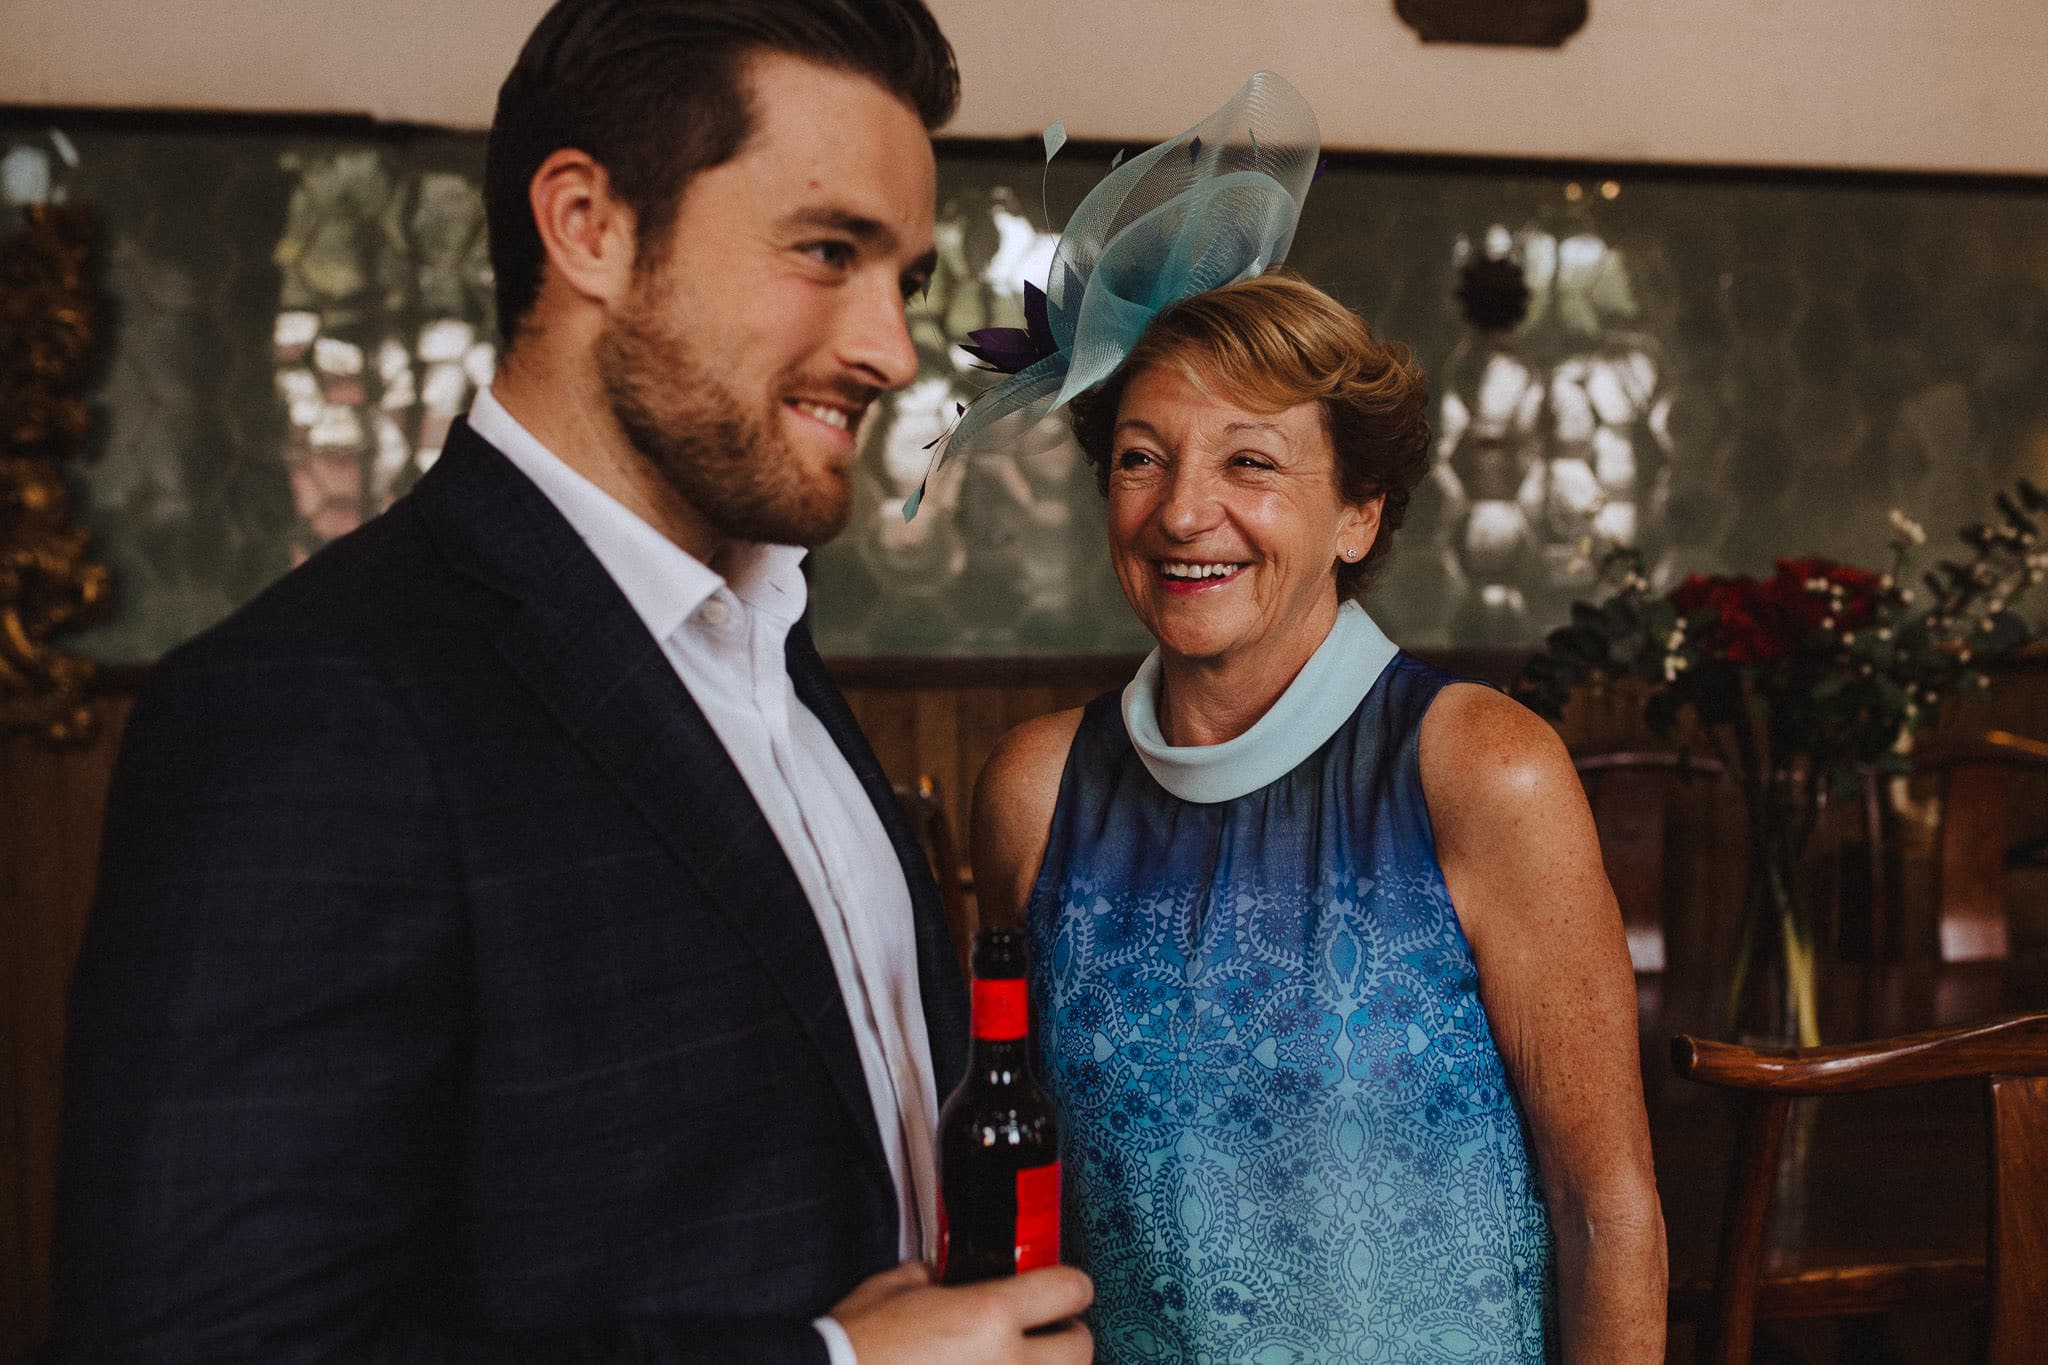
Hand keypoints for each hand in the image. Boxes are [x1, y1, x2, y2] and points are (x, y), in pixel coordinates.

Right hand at [830, 1260, 1092, 1363]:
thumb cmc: (856, 1346)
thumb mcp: (892, 1289)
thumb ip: (929, 1276)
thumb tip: (939, 1274)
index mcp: (989, 1314)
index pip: (1070, 1290)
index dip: (1072, 1285)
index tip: (1064, 1290)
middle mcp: (1007, 1363)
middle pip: (1080, 1349)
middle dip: (1068, 1337)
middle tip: (1047, 1334)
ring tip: (1020, 1362)